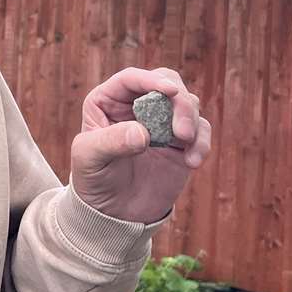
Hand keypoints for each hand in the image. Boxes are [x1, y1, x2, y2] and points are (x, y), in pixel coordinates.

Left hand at [69, 66, 210, 223]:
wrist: (114, 213)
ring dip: (193, 121)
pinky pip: (200, 131)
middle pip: (167, 82)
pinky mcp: (181, 142)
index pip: (132, 79)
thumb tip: (142, 133)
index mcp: (108, 100)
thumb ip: (110, 142)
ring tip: (186, 145)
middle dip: (180, 101)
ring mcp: (162, 122)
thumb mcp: (89, 159)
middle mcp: (137, 105)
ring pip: (188, 103)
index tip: (171, 92)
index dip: (152, 80)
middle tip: (182, 131)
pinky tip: (192, 162)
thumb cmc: (93, 179)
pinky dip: (202, 143)